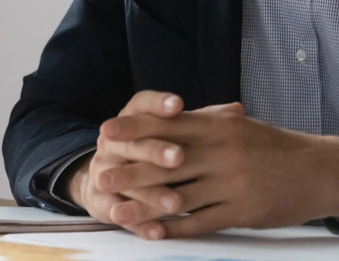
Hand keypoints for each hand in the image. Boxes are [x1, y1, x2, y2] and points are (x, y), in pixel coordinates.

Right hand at [67, 91, 187, 236]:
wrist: (104, 180)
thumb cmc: (149, 151)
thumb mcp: (169, 133)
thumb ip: (200, 122)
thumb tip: (238, 110)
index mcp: (129, 120)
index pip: (141, 105)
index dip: (158, 104)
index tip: (178, 105)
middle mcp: (112, 142)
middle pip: (133, 143)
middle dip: (156, 150)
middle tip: (179, 157)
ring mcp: (104, 170)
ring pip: (127, 181)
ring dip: (151, 193)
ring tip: (175, 203)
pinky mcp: (100, 200)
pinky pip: (119, 212)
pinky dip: (140, 224)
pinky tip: (159, 232)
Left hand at [97, 102, 338, 238]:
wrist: (320, 172)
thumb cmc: (274, 146)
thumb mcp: (238, 126)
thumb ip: (202, 123)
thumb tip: (165, 114)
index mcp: (218, 127)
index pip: (167, 125)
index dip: (134, 128)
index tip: (105, 132)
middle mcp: (222, 153)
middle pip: (166, 163)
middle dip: (130, 170)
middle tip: (100, 175)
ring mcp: (232, 184)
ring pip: (179, 196)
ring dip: (144, 206)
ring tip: (116, 210)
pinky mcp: (242, 212)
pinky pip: (201, 222)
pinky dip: (174, 228)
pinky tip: (153, 232)